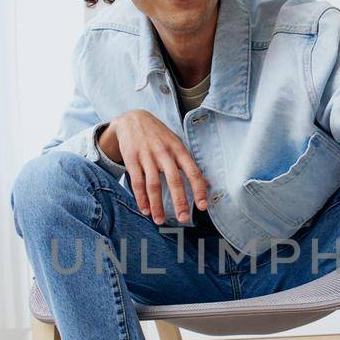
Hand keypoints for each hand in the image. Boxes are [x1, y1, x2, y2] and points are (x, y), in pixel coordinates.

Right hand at [98, 110, 209, 224]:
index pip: (192, 172)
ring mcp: (147, 156)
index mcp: (179, 149)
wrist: (133, 119)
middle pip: (174, 180)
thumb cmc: (159, 135)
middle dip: (180, 202)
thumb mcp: (176, 143)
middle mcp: (164, 152)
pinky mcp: (132, 159)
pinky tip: (145, 210)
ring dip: (157, 205)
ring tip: (160, 220)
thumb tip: (207, 183)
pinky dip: (141, 198)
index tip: (203, 206)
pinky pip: (137, 182)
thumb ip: (189, 163)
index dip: (199, 190)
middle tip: (183, 219)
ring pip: (153, 185)